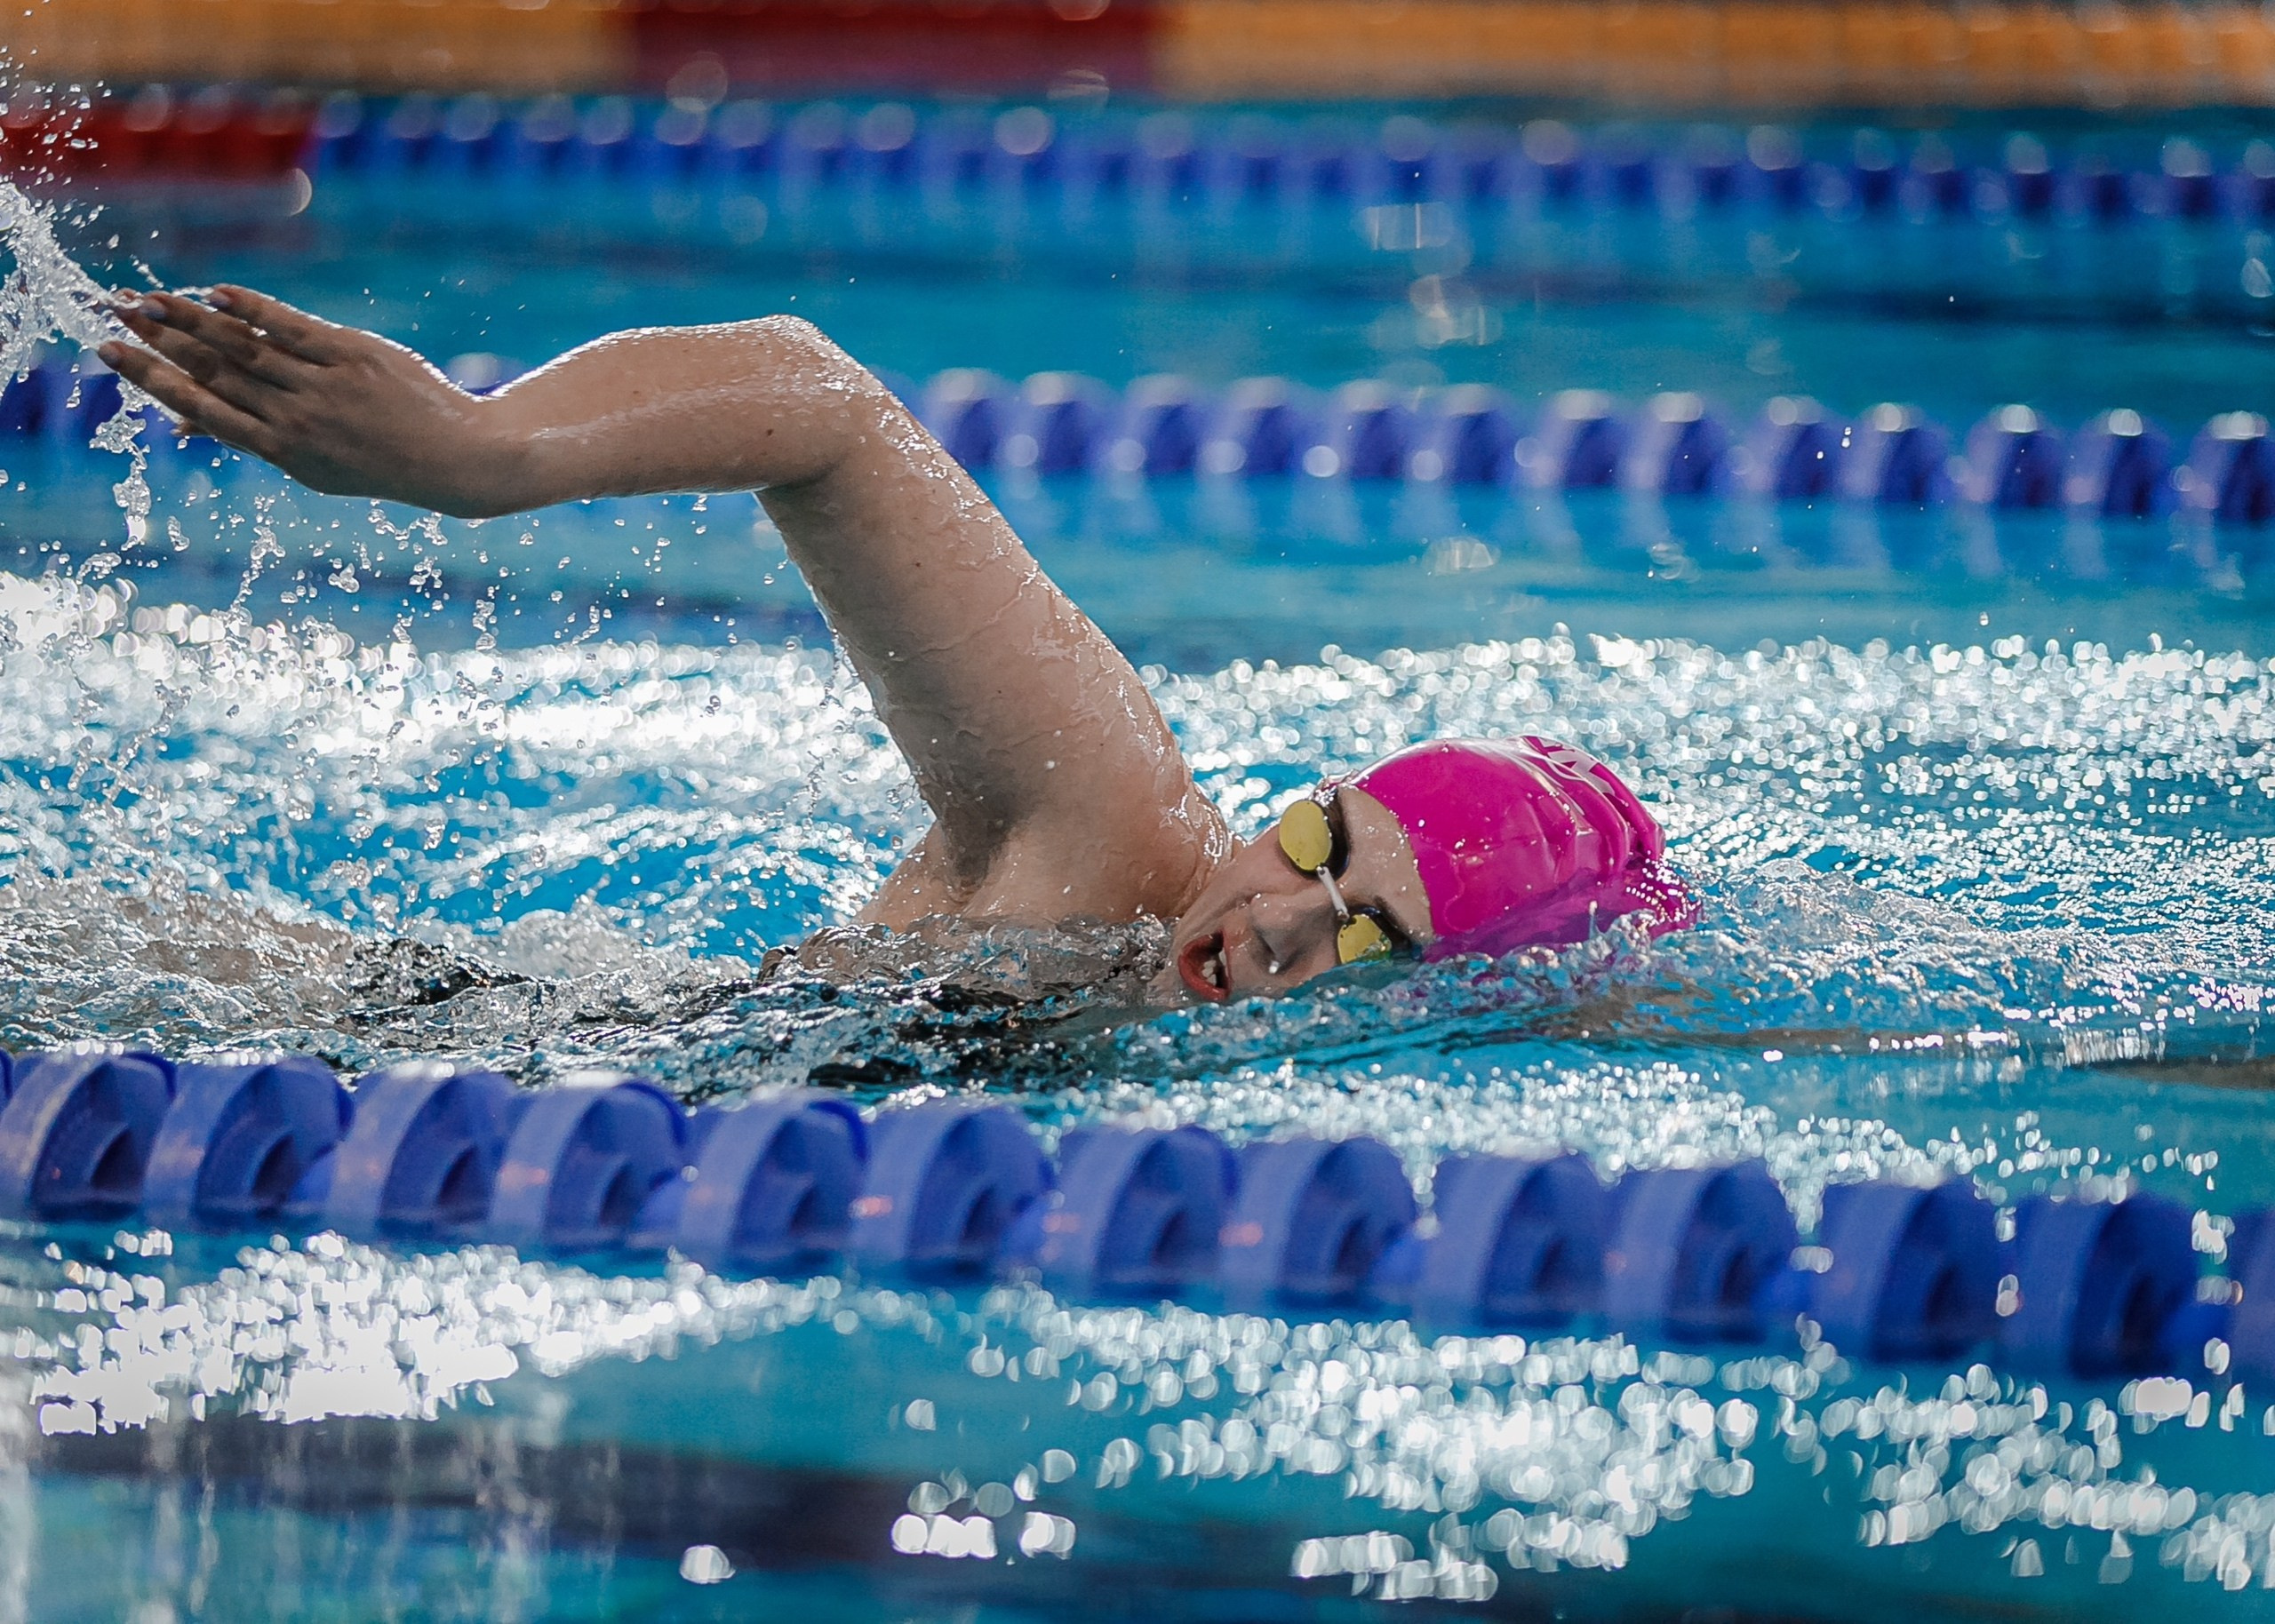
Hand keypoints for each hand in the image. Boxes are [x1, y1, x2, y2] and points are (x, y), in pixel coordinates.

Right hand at [98, 285, 512, 515]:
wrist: (451, 458)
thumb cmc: (375, 459)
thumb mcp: (311, 465)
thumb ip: (253, 437)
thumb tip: (184, 425)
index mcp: (279, 449)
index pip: (200, 407)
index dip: (150, 378)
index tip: (110, 351)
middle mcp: (295, 418)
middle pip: (212, 370)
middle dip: (157, 339)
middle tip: (113, 308)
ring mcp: (323, 386)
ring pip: (243, 346)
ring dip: (190, 318)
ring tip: (148, 297)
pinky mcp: (352, 355)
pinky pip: (293, 328)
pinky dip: (254, 308)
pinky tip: (217, 292)